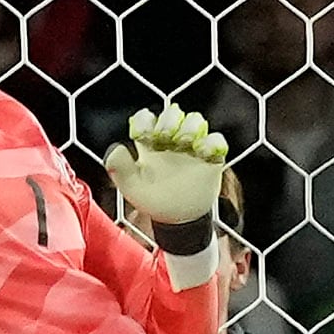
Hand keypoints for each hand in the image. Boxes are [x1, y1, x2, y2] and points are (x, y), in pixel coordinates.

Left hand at [105, 103, 227, 225]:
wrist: (177, 219)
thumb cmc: (152, 200)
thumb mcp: (131, 186)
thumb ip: (120, 168)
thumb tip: (116, 148)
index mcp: (150, 143)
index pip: (146, 118)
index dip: (144, 121)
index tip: (142, 135)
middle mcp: (171, 140)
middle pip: (173, 114)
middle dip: (169, 121)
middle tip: (165, 136)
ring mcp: (192, 147)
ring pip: (196, 120)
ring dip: (190, 127)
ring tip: (185, 143)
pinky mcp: (211, 157)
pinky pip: (216, 140)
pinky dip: (212, 142)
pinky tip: (202, 152)